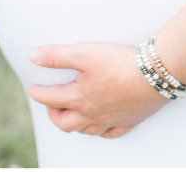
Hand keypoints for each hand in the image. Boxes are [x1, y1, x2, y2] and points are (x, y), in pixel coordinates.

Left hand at [27, 42, 167, 137]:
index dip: (39, 93)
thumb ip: (57, 56)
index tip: (32, 89)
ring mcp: (110, 119)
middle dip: (54, 114)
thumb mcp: (84, 53)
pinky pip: (110, 133)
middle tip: (51, 105)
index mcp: (78, 97)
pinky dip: (101, 131)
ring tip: (72, 114)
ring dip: (75, 124)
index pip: (51, 98)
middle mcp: (91, 114)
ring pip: (86, 130)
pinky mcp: (128, 120)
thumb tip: (33, 57)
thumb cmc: (119, 63)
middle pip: (65, 122)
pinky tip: (100, 126)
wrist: (153, 75)